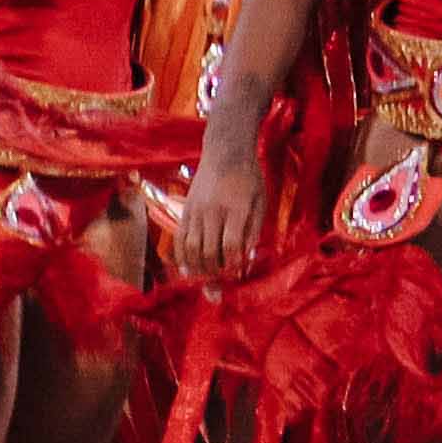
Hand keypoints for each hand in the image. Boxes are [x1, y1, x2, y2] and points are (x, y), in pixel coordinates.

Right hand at [175, 139, 260, 283]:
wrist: (225, 153)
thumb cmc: (249, 178)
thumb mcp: (261, 201)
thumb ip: (253, 229)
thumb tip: (246, 258)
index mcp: (237, 208)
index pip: (231, 243)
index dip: (233, 264)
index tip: (237, 275)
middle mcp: (214, 211)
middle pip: (209, 250)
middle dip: (214, 273)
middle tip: (219, 289)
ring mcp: (196, 211)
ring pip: (192, 247)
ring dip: (198, 269)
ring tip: (205, 282)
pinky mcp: (185, 211)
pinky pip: (180, 239)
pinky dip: (182, 257)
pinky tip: (187, 269)